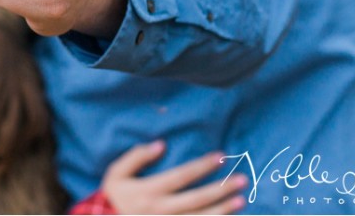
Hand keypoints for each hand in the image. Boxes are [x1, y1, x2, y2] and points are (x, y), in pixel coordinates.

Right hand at [102, 141, 245, 214]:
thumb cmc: (113, 198)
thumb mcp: (116, 173)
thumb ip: (136, 157)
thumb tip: (160, 144)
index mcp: (149, 191)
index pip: (182, 176)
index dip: (203, 166)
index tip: (221, 156)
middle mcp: (162, 210)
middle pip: (197, 199)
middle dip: (221, 189)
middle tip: (242, 180)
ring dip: (223, 210)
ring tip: (241, 200)